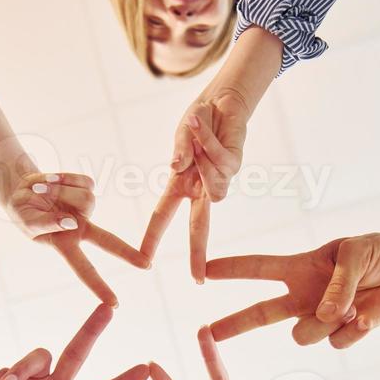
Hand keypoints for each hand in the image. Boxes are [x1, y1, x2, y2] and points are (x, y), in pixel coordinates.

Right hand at [8, 171, 149, 305]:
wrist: (21, 187)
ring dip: (60, 192)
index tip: (114, 304)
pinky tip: (52, 180)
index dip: (99, 286)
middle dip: (127, 253)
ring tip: (42, 190)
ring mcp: (85, 209)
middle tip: (147, 266)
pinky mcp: (87, 188)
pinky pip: (83, 182)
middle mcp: (80, 228)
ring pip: (86, 201)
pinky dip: (64, 178)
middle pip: (108, 241)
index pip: (85, 270)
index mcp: (66, 244)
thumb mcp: (27, 221)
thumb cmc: (22, 211)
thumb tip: (71, 222)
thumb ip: (46, 224)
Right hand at [141, 94, 248, 280]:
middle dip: (198, 251)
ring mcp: (219, 178)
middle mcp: (201, 188)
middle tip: (198, 279)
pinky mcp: (235, 166)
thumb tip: (176, 166)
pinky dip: (208, 141)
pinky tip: (202, 125)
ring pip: (215, 191)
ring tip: (197, 132)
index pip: (162, 216)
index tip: (145, 261)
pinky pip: (220, 163)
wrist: (223, 100)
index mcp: (181, 186)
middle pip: (198, 227)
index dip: (152, 238)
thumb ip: (179, 151)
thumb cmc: (198, 120)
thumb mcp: (181, 135)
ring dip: (201, 159)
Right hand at [208, 233, 379, 348]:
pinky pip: (338, 342)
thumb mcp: (355, 254)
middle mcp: (302, 297)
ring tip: (352, 302)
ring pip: (305, 334)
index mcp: (299, 269)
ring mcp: (320, 319)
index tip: (203, 271)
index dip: (230, 269)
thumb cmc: (376, 254)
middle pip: (259, 314)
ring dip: (328, 320)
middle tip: (207, 333)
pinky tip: (366, 313)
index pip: (257, 269)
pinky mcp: (342, 335)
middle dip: (232, 324)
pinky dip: (355, 327)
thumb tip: (325, 315)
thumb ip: (337, 284)